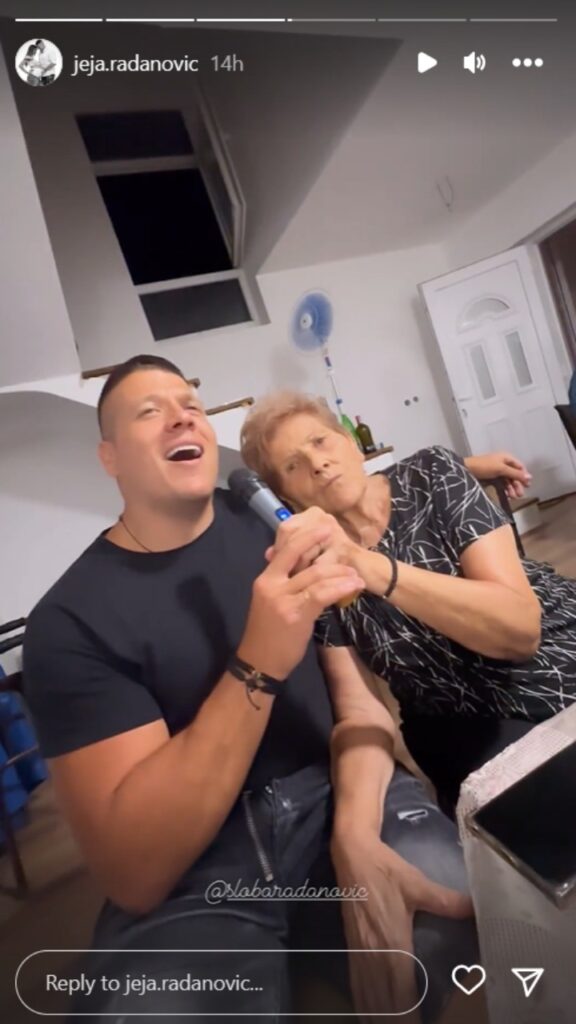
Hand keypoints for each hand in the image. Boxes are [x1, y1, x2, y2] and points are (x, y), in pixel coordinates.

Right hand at [238, 524, 363, 680]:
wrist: (259, 662)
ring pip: (315, 575)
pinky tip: (352, 586)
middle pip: (299, 556)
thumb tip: (302, 568)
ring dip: (340, 573)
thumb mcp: (271, 602)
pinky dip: (341, 587)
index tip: (322, 527)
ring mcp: (283, 599)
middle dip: (320, 543)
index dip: (305, 536)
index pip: (285, 550)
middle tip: (340, 539)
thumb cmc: (267, 633)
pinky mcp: (296, 614)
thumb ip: (284, 584)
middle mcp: (272, 585)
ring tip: (355, 575)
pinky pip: (322, 594)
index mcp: (265, 579)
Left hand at [265, 507, 360, 574]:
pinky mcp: (345, 550)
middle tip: (289, 575)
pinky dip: (316, 579)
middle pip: (294, 538)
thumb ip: (288, 551)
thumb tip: (267, 554)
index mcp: (313, 515)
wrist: (366, 572)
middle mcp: (324, 519)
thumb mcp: (307, 554)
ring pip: (305, 552)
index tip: (274, 562)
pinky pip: (321, 566)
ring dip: (302, 571)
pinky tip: (316, 586)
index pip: (286, 528)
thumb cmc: (333, 562)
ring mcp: (335, 533)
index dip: (278, 547)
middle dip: (290, 560)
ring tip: (302, 583)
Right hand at [331, 834, 472, 1022]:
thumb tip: (477, 908)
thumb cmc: (387, 870)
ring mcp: (361, 952)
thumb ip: (447, 902)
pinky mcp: (351, 946)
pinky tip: (366, 1013)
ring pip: (367, 995)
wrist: (353, 855)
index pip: (402, 992)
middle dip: (394, 1021)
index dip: (409, 1015)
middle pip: (383, 1001)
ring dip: (377, 1016)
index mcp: (394, 943)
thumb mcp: (418, 884)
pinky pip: (357, 983)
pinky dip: (362, 1002)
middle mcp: (375, 953)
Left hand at [466, 451, 531, 498]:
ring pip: (508, 480)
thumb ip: (515, 474)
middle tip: (520, 495)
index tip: (527, 486)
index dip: (524, 475)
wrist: (466, 470)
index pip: (520, 466)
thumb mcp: (501, 469)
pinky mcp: (491, 478)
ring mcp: (497, 470)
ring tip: (513, 497)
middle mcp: (503, 463)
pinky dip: (504, 489)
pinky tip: (506, 495)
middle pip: (514, 474)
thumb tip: (530, 477)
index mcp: (506, 458)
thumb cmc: (484, 467)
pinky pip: (501, 483)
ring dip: (511, 488)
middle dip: (517, 484)